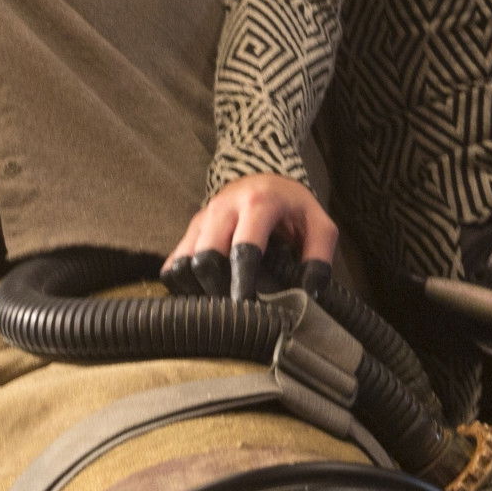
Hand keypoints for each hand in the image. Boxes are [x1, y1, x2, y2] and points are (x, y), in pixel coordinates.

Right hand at [164, 174, 339, 298]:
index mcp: (258, 204)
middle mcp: (223, 207)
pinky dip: (182, 284)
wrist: (266, 180)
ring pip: (183, 262)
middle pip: (205, 258)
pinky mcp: (190, 230)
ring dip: (197, 289)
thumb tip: (308, 293)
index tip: (246, 306)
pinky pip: (173, 263)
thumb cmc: (294, 208)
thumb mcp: (319, 225)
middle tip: (235, 310)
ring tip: (219, 305)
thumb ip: (319, 258)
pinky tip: (202, 296)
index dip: (242, 282)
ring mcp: (202, 218)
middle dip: (217, 290)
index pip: (243, 249)